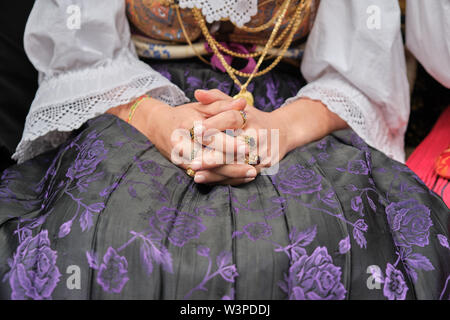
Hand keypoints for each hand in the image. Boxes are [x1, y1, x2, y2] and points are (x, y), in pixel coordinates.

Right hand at [106, 93, 256, 183]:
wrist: (157, 127)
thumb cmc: (183, 115)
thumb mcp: (200, 107)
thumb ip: (222, 105)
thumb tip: (242, 103)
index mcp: (189, 126)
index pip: (211, 137)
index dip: (230, 143)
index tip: (248, 146)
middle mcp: (184, 144)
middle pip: (211, 158)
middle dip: (233, 163)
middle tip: (254, 165)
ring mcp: (184, 160)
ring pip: (210, 171)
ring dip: (231, 174)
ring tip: (252, 173)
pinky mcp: (186, 169)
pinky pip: (207, 177)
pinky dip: (224, 179)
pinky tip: (240, 179)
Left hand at [193, 90, 347, 180]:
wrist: (283, 132)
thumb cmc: (253, 118)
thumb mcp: (238, 106)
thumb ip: (216, 99)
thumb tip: (197, 93)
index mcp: (250, 118)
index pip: (231, 119)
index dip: (213, 125)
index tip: (195, 131)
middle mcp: (259, 135)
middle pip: (234, 149)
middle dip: (212, 157)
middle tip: (192, 162)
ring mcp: (263, 153)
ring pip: (237, 166)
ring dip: (216, 173)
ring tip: (195, 175)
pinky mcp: (264, 167)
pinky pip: (242, 176)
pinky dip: (224, 180)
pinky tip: (208, 181)